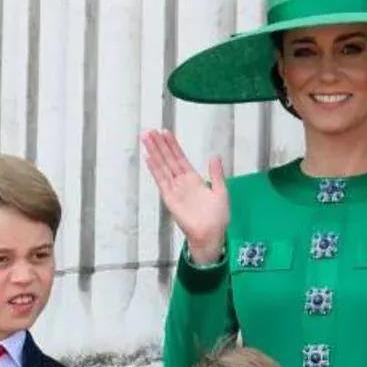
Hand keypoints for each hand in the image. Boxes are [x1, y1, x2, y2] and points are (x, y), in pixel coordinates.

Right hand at [141, 128, 229, 263]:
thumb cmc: (217, 218)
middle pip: (168, 159)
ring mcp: (175, 190)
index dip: (173, 145)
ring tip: (146, 139)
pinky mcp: (170, 199)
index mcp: (194, 180)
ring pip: (163, 167)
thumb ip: (217, 174)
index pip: (180, 158)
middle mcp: (182, 182)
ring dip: (154, 153)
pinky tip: (149, 159)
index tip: (165, 133)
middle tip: (150, 131)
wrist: (211, 234)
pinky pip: (161, 181)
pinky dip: (155, 170)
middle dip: (159, 145)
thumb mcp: (221, 192)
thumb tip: (215, 156)